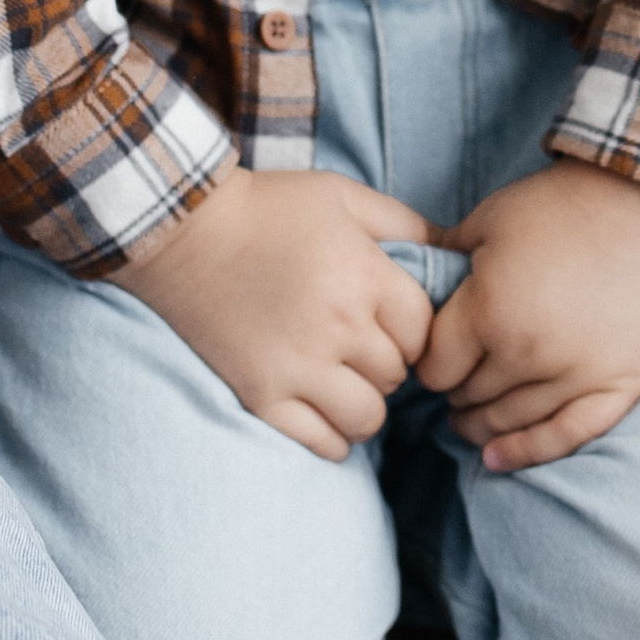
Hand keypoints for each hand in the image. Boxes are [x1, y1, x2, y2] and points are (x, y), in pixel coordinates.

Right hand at [123, 166, 434, 461]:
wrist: (184, 231)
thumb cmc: (269, 207)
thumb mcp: (343, 195)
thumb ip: (405, 223)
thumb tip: (455, 253)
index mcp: (363, 277)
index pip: (424, 332)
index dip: (413, 327)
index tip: (391, 317)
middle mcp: (336, 328)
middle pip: (397, 375)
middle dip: (388, 361)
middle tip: (362, 343)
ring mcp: (297, 369)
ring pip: (368, 419)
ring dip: (365, 402)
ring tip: (345, 379)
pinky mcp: (262, 397)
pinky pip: (322, 443)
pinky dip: (331, 434)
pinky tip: (321, 406)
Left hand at [416, 159, 639, 475]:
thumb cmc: (563, 205)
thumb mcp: (488, 221)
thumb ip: (443, 258)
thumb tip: (407, 276)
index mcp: (488, 312)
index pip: (435, 369)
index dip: (427, 363)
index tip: (432, 354)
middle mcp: (527, 354)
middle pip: (469, 397)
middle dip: (454, 390)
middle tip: (453, 380)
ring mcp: (576, 375)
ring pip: (509, 422)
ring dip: (481, 424)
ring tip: (468, 421)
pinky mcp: (619, 385)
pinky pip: (567, 436)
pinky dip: (528, 451)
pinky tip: (498, 459)